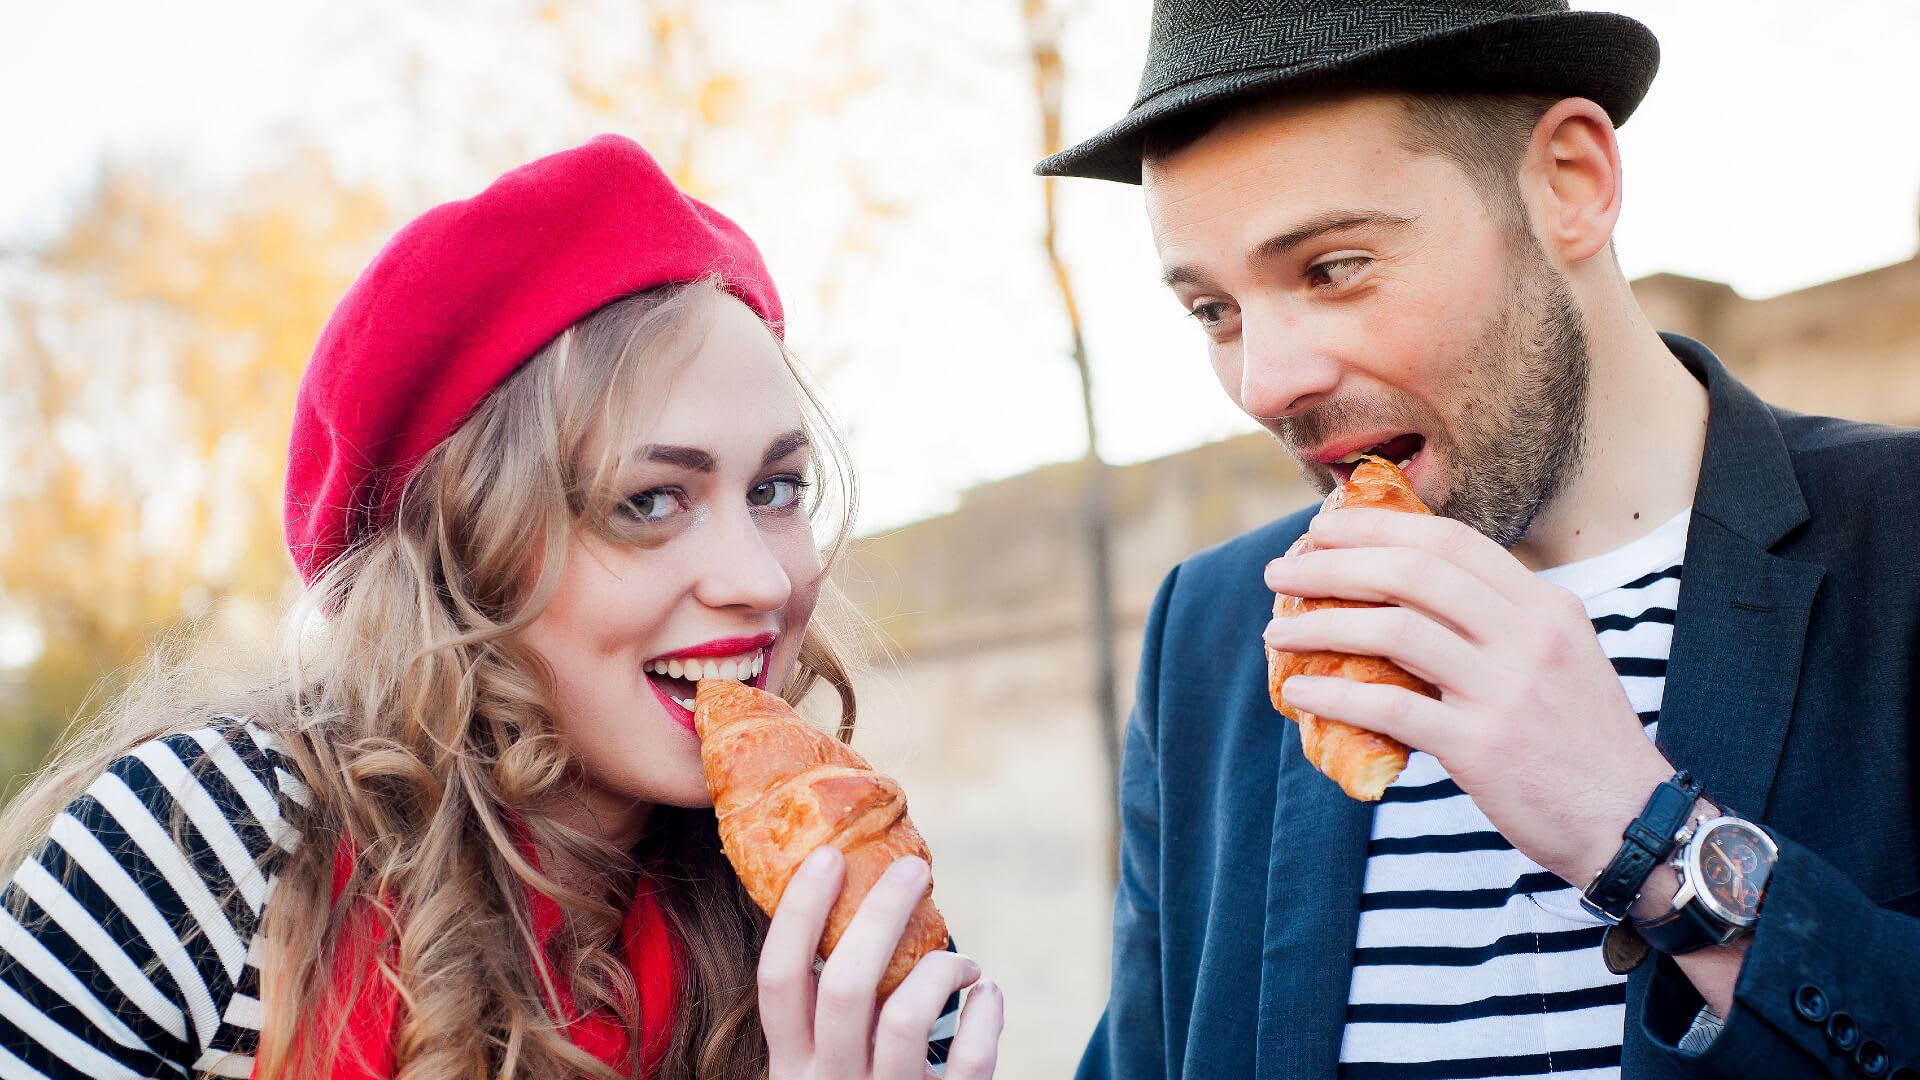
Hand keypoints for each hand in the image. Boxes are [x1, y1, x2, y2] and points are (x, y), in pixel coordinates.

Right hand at [758, 847, 1003, 1079]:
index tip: (827, 856)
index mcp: (790, 1064)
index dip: (799, 912)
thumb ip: (829, 1011)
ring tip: (963, 963)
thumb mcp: (822, 1066)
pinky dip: (988, 1017)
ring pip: (906, 1017)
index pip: (779, 978)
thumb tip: (857, 905)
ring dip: (941, 969)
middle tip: (915, 871)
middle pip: (846, 984)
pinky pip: (970, 1062)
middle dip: (883, 914)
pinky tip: (988, 995)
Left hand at [1261, 507, 1674, 886]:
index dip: (1378, 528)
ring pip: (1394, 629)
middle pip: (1412, 573)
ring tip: (1278, 628)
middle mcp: (1528, 636)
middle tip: (1282, 570)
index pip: (1450, 542)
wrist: (1630, 821)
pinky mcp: (1482, 746)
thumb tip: (1407, 597)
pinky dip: (1335, 694)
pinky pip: (1391, 707)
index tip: (1325, 529)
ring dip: (1323, 623)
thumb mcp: (1559, 657)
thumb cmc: (1581, 740)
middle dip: (1335, 564)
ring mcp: (1506, 690)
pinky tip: (1301, 691)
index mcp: (1545, 606)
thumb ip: (1497, 622)